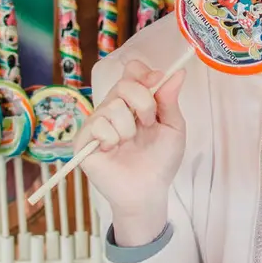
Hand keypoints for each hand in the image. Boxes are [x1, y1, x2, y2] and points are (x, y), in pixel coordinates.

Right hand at [76, 59, 185, 244]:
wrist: (148, 191)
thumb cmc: (161, 160)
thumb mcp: (173, 127)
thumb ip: (170, 100)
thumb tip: (177, 72)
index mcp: (135, 102)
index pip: (132, 71)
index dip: (144, 73)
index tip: (157, 81)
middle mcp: (114, 108)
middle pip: (124, 84)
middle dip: (143, 102)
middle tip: (149, 123)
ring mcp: (97, 123)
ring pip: (113, 105)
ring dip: (129, 127)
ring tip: (130, 142)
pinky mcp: (84, 140)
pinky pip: (98, 125)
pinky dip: (112, 138)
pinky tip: (113, 150)